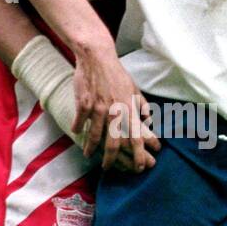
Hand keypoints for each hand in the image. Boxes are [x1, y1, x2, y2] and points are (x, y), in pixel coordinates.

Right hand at [72, 39, 159, 170]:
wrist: (97, 57)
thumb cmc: (116, 74)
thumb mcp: (134, 88)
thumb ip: (141, 105)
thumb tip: (148, 120)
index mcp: (129, 109)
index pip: (137, 137)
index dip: (140, 154)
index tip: (141, 166)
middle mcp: (115, 112)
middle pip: (114, 144)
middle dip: (111, 160)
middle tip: (108, 168)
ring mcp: (98, 109)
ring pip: (94, 137)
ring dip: (90, 149)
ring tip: (88, 154)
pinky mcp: (83, 104)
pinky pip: (80, 123)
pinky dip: (78, 129)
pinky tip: (77, 133)